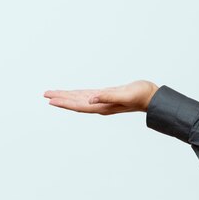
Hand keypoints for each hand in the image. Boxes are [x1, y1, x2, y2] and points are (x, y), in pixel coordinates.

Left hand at [44, 80, 158, 114]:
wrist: (152, 97)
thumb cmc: (141, 95)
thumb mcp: (125, 94)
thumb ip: (108, 97)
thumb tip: (91, 100)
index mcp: (103, 107)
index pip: (79, 105)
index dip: (64, 103)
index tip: (50, 100)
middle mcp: (101, 106)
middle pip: (76, 103)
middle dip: (61, 99)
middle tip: (46, 94)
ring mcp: (104, 101)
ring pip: (81, 99)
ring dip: (67, 96)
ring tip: (54, 94)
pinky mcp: (108, 95)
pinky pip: (88, 95)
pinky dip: (78, 94)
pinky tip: (74, 93)